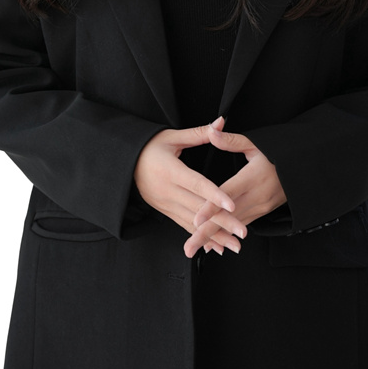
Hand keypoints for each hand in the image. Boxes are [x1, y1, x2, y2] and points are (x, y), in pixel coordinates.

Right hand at [134, 125, 246, 254]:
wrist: (124, 163)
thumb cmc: (150, 147)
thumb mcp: (172, 137)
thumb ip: (199, 133)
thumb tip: (220, 122)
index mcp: (170, 171)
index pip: (197, 184)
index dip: (215, 195)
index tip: (233, 205)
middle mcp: (167, 191)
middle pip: (199, 209)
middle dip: (222, 222)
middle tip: (243, 232)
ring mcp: (165, 204)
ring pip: (193, 223)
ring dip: (215, 235)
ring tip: (235, 245)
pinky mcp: (165, 211)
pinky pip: (185, 226)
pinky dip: (201, 236)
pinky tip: (217, 246)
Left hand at [183, 117, 286, 258]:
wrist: (303, 168)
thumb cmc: (277, 152)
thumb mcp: (256, 143)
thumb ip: (231, 140)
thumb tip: (211, 132)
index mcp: (253, 177)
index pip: (228, 194)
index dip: (211, 208)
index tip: (196, 219)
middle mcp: (258, 196)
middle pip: (227, 217)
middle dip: (206, 233)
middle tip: (188, 248)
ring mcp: (262, 206)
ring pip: (234, 225)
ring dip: (214, 237)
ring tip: (194, 248)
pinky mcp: (263, 211)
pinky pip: (242, 224)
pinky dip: (226, 234)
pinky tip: (211, 243)